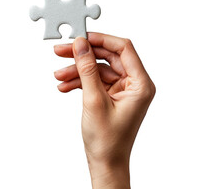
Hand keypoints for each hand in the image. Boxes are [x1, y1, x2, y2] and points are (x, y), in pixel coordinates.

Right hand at [54, 32, 155, 188]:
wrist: (106, 162)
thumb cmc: (107, 139)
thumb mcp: (94, 101)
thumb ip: (87, 70)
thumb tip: (81, 44)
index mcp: (141, 84)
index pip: (124, 49)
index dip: (102, 39)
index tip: (80, 36)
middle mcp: (135, 84)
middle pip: (109, 57)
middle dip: (84, 55)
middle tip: (60, 51)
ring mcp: (124, 90)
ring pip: (99, 69)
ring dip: (77, 71)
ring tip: (58, 76)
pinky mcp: (113, 95)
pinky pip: (96, 81)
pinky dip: (80, 82)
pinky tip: (64, 86)